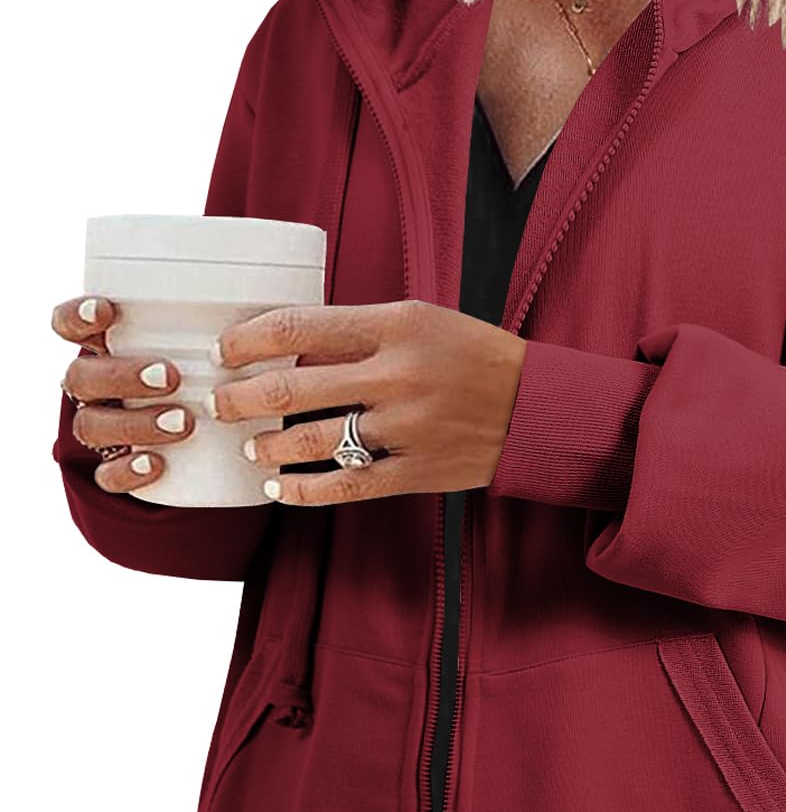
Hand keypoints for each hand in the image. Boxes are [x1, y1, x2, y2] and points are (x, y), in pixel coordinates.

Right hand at [51, 295, 195, 492]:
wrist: (210, 435)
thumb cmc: (205, 368)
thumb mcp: (205, 342)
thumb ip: (210, 322)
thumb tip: (254, 300)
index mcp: (107, 346)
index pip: (69, 325)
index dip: (76, 317)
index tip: (103, 310)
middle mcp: (95, 385)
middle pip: (81, 377)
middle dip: (122, 375)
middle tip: (170, 376)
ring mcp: (101, 425)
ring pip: (91, 425)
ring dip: (134, 423)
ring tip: (183, 423)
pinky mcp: (114, 465)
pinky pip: (106, 473)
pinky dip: (128, 470)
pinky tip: (156, 464)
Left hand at [210, 299, 526, 505]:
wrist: (538, 407)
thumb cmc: (473, 357)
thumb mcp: (421, 320)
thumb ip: (360, 332)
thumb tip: (289, 347)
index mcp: (395, 325)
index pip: (298, 327)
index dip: (248, 340)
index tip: (226, 350)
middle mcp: (396, 375)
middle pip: (290, 389)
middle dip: (240, 399)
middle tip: (220, 403)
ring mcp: (405, 427)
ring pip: (309, 442)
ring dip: (266, 446)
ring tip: (251, 446)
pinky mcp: (415, 471)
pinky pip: (344, 486)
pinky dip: (302, 490)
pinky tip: (278, 488)